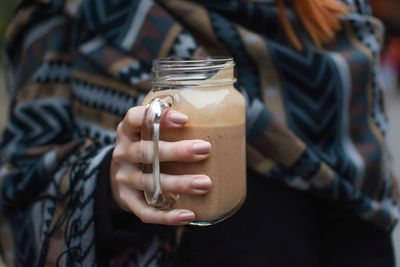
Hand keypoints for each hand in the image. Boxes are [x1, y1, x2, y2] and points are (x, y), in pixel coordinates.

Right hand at [110, 106, 211, 224]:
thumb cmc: (145, 147)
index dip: (157, 117)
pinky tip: (189, 214)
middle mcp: (122, 153)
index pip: (135, 118)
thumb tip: (217, 123)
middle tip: (204, 150)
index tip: (185, 119)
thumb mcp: (147, 132)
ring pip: (149, 182)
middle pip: (145, 151)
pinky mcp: (127, 200)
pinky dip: (167, 216)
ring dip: (178, 183)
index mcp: (128, 131)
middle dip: (176, 151)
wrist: (117, 176)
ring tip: (205, 184)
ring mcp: (123, 178)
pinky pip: (145, 211)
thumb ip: (169, 126)